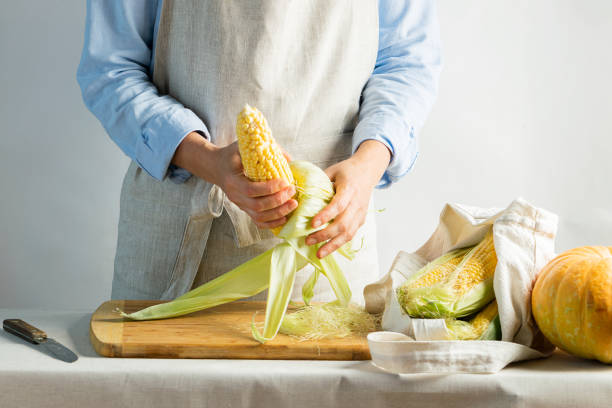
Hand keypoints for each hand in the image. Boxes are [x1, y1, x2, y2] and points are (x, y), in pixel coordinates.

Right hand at [214, 142, 296, 228]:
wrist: (216, 167)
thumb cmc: (231, 156)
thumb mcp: (243, 147)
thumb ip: (264, 150)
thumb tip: (289, 159)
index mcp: (232, 181)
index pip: (252, 189)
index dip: (270, 188)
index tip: (285, 181)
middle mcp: (235, 196)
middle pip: (258, 205)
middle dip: (278, 200)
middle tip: (292, 190)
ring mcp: (240, 205)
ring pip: (260, 216)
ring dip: (279, 212)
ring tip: (293, 204)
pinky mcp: (245, 210)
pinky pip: (258, 222)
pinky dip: (272, 223)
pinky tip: (284, 217)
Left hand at [305, 140, 390, 257]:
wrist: (367, 171)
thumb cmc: (347, 171)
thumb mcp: (332, 171)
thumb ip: (318, 182)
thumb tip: (298, 192)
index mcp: (349, 189)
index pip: (339, 205)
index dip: (326, 215)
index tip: (312, 224)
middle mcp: (357, 203)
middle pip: (343, 223)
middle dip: (325, 235)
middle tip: (308, 240)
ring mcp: (360, 213)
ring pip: (349, 233)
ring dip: (333, 245)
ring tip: (319, 253)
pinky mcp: (361, 220)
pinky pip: (351, 235)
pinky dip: (339, 244)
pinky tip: (327, 249)